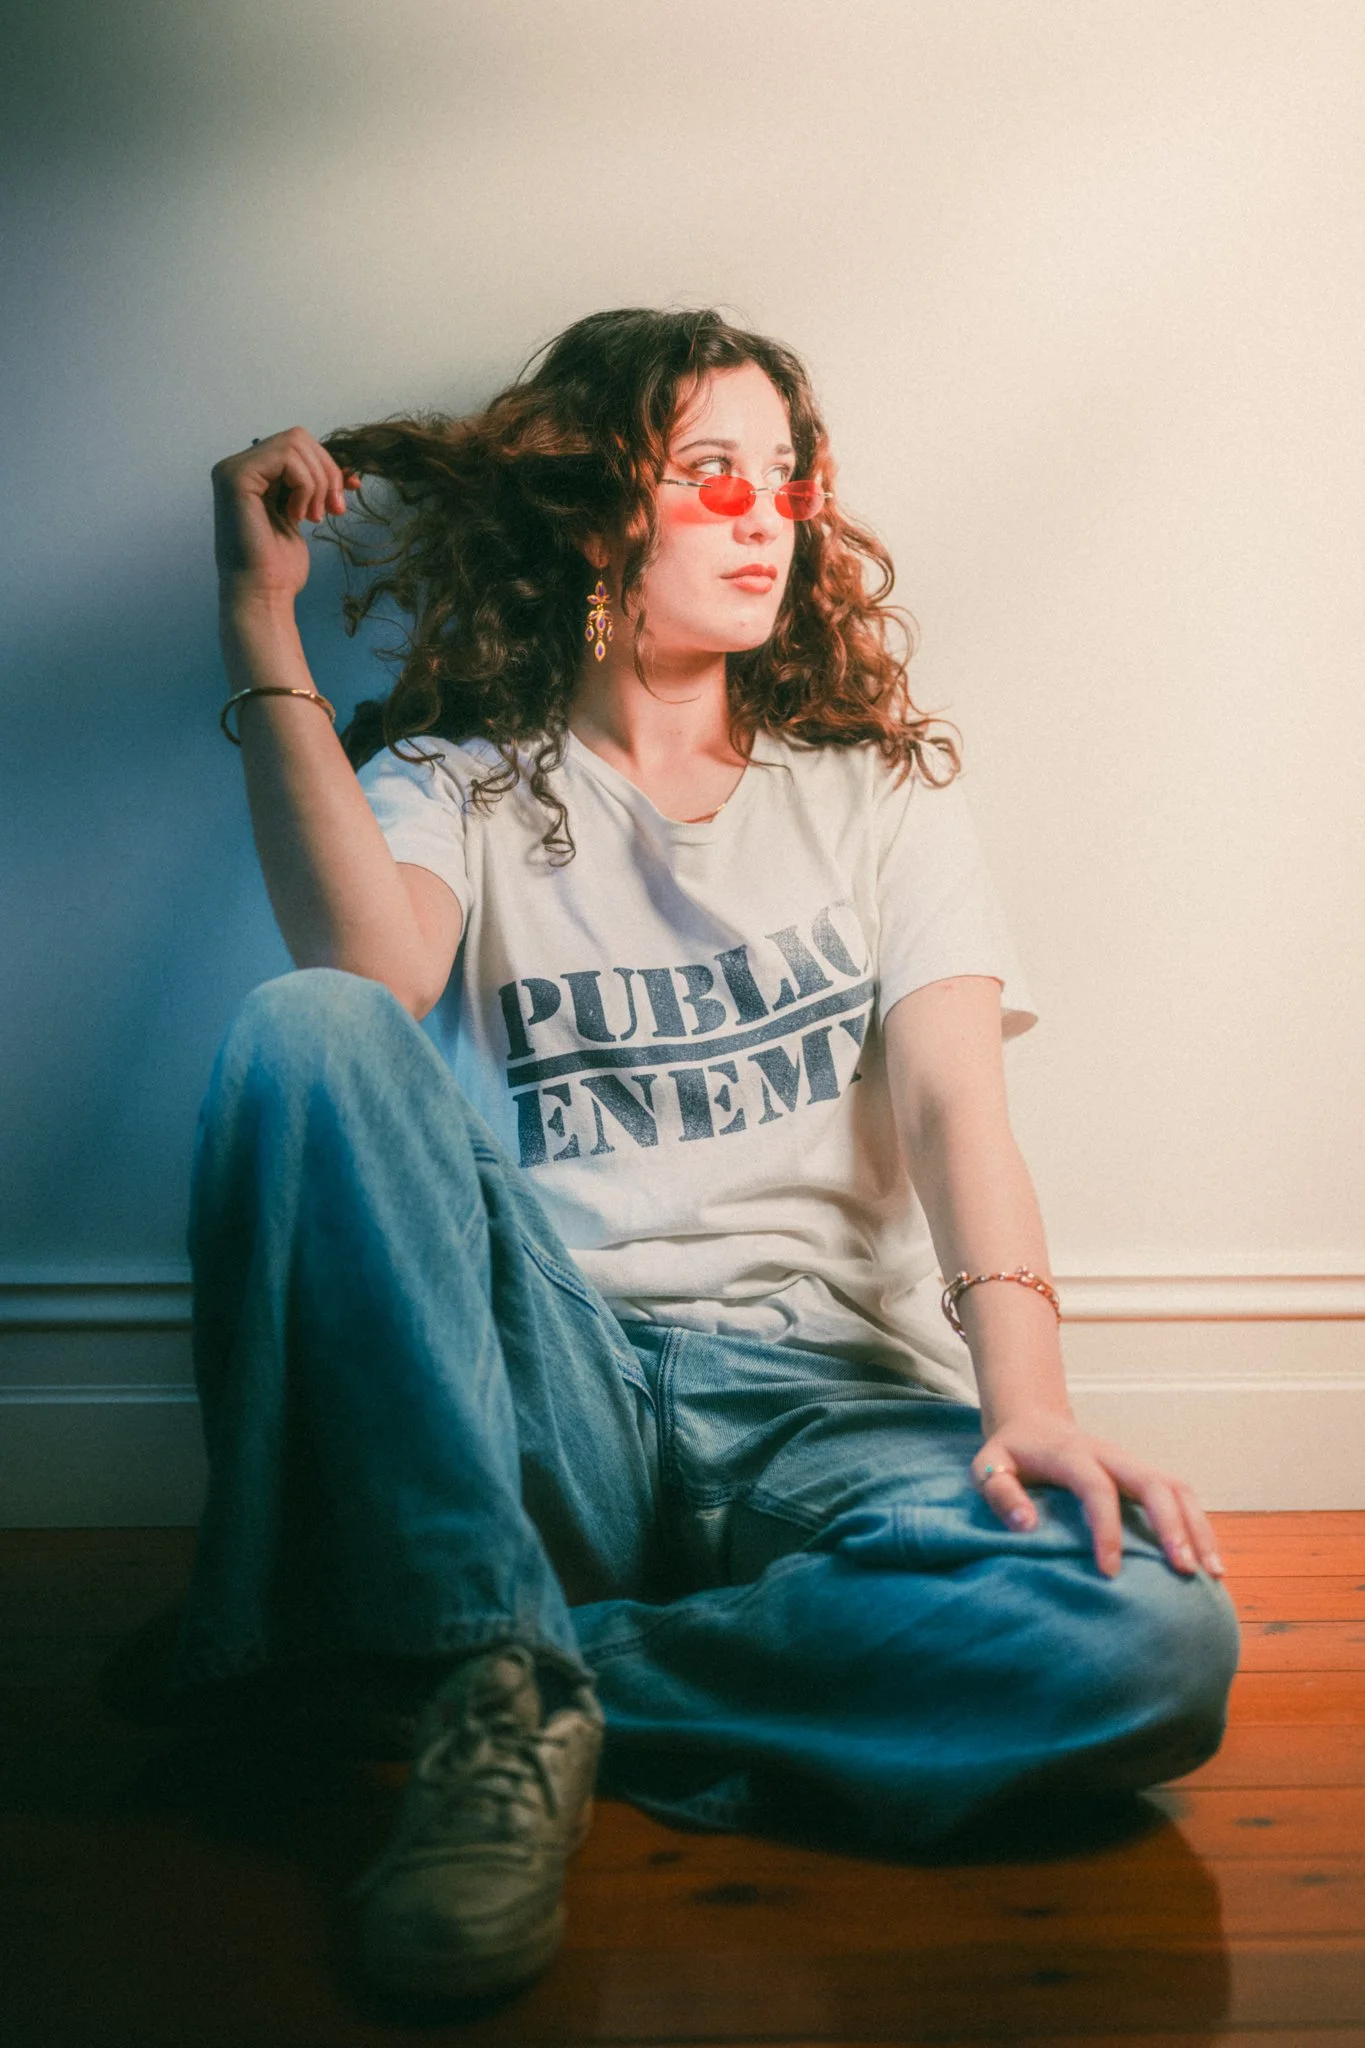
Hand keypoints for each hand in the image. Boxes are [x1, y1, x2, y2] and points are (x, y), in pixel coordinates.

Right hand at [212, 426, 360, 607]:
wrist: (263, 594)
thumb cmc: (279, 566)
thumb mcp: (303, 513)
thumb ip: (313, 486)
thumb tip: (349, 471)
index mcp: (252, 475)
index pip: (298, 447)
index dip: (328, 465)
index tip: (350, 490)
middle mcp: (237, 467)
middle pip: (298, 439)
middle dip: (327, 472)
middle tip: (333, 509)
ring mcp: (233, 470)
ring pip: (295, 444)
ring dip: (317, 482)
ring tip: (313, 516)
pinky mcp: (236, 477)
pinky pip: (286, 457)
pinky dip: (304, 484)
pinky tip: (298, 515)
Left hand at [972, 1411, 1224, 1580]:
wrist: (1033, 1422)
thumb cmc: (1011, 1454)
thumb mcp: (988, 1467)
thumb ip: (1000, 1493)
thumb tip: (1026, 1525)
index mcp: (1073, 1455)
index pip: (1098, 1489)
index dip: (1107, 1529)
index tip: (1110, 1571)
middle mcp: (1111, 1455)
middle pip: (1154, 1483)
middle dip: (1173, 1526)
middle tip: (1184, 1570)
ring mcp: (1133, 1463)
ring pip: (1178, 1488)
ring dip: (1199, 1527)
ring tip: (1212, 1572)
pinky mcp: (1144, 1473)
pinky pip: (1181, 1495)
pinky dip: (1201, 1525)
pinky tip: (1210, 1560)